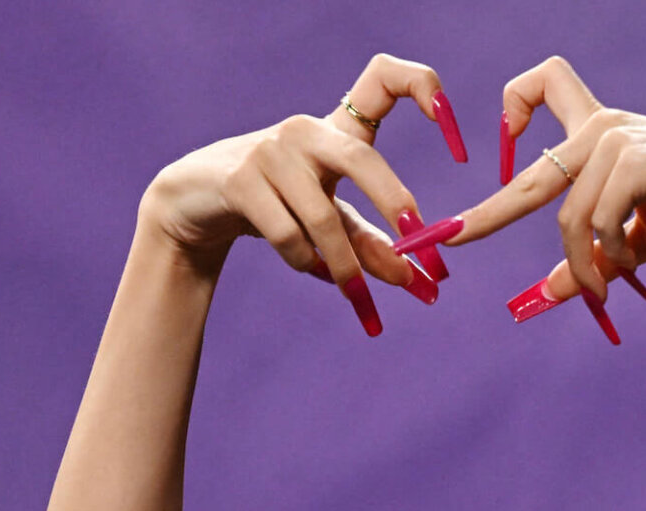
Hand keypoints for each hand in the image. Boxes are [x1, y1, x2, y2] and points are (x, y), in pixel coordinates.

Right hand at [138, 53, 467, 332]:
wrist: (196, 205)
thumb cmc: (276, 206)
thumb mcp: (330, 221)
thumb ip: (374, 246)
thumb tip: (423, 284)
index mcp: (336, 129)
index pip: (383, 79)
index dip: (422, 86)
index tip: (448, 116)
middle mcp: (306, 130)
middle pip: (362, 159)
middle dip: (393, 202)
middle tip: (417, 240)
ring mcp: (270, 151)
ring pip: (323, 219)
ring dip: (345, 266)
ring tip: (357, 296)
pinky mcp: (240, 180)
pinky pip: (288, 235)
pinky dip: (306, 263)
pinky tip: (313, 271)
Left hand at [413, 56, 645, 307]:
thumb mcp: (636, 237)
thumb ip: (592, 257)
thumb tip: (547, 294)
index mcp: (598, 127)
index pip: (541, 85)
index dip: (513, 106)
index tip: (500, 145)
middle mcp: (601, 124)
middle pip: (529, 173)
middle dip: (489, 214)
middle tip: (450, 241)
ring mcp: (617, 138)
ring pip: (567, 215)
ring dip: (581, 263)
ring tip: (602, 292)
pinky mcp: (636, 159)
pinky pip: (598, 221)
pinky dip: (608, 255)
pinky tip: (626, 268)